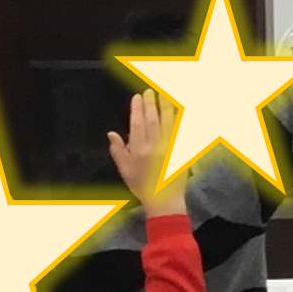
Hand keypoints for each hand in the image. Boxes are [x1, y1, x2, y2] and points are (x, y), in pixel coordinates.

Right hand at [107, 91, 185, 216]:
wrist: (164, 200)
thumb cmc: (142, 186)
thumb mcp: (125, 170)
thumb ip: (118, 150)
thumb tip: (111, 133)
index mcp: (139, 151)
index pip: (138, 124)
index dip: (137, 109)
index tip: (137, 97)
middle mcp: (155, 147)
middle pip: (153, 120)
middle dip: (151, 104)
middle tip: (150, 91)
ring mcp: (170, 149)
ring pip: (168, 123)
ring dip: (166, 107)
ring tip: (165, 94)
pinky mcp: (181, 151)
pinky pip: (180, 132)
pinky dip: (179, 120)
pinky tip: (178, 110)